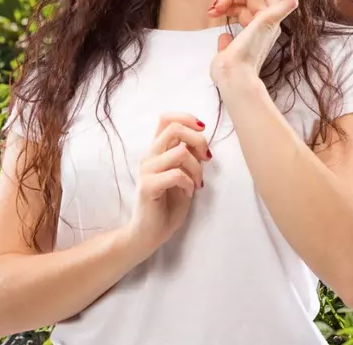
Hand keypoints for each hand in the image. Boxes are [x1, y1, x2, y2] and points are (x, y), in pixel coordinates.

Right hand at [124, 113, 211, 257]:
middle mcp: (149, 156)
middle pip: (174, 128)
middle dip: (198, 140)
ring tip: (197, 183)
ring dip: (196, 167)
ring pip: (180, 152)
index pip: (166, 118)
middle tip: (206, 159)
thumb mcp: (185, 175)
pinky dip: (189, 182)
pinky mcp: (147, 186)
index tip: (202, 131)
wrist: (149, 233)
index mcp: (157, 151)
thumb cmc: (168, 204)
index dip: (187, 118)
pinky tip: (189, 192)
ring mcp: (146, 171)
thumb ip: (189, 156)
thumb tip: (201, 139)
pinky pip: (176, 174)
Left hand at [208, 0, 298, 85]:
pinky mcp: (272, 19)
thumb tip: (224, 36)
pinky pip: (289, 0)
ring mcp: (271, 23)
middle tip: (216, 5)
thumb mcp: (224, 53)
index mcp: (258, 32)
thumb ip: (226, 44)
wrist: (233, 77)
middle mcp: (268, 27)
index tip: (213, 10)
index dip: (230, 1)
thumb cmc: (228, 72)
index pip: (249, 6)